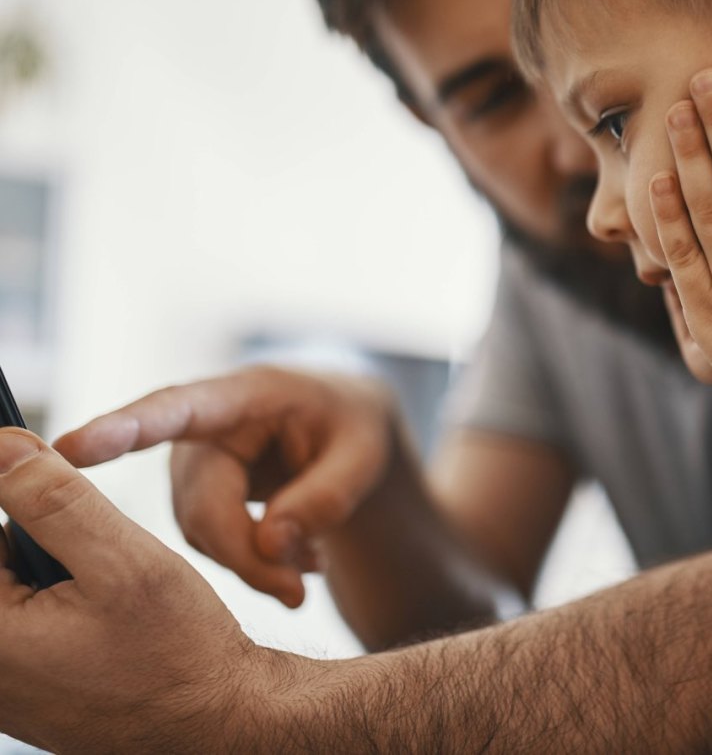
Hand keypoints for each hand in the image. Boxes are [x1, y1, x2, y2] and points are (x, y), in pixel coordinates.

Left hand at [0, 428, 286, 752]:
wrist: (217, 720)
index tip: (46, 479)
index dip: (15, 495)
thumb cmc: (180, 655)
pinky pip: (25, 619)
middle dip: (37, 534)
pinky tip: (105, 614)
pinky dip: (60, 598)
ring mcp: (3, 684)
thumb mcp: (123, 561)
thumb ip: (53, 500)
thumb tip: (2, 448)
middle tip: (96, 547)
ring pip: (11, 585)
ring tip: (109, 588)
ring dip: (52, 565)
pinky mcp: (22, 688)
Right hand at [54, 366, 405, 606]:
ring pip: (202, 537)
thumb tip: (271, 545)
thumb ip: (327, 498)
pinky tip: (295, 558)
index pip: (174, 410)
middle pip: (200, 508)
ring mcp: (192, 469)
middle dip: (248, 556)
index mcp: (241, 396)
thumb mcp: (363, 454)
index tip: (70, 447)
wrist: (344, 433)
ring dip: (255, 563)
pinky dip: (253, 563)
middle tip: (298, 593)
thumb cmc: (351, 428)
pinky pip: (211, 546)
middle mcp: (202, 431)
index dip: (121, 429)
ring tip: (309, 565)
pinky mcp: (195, 501)